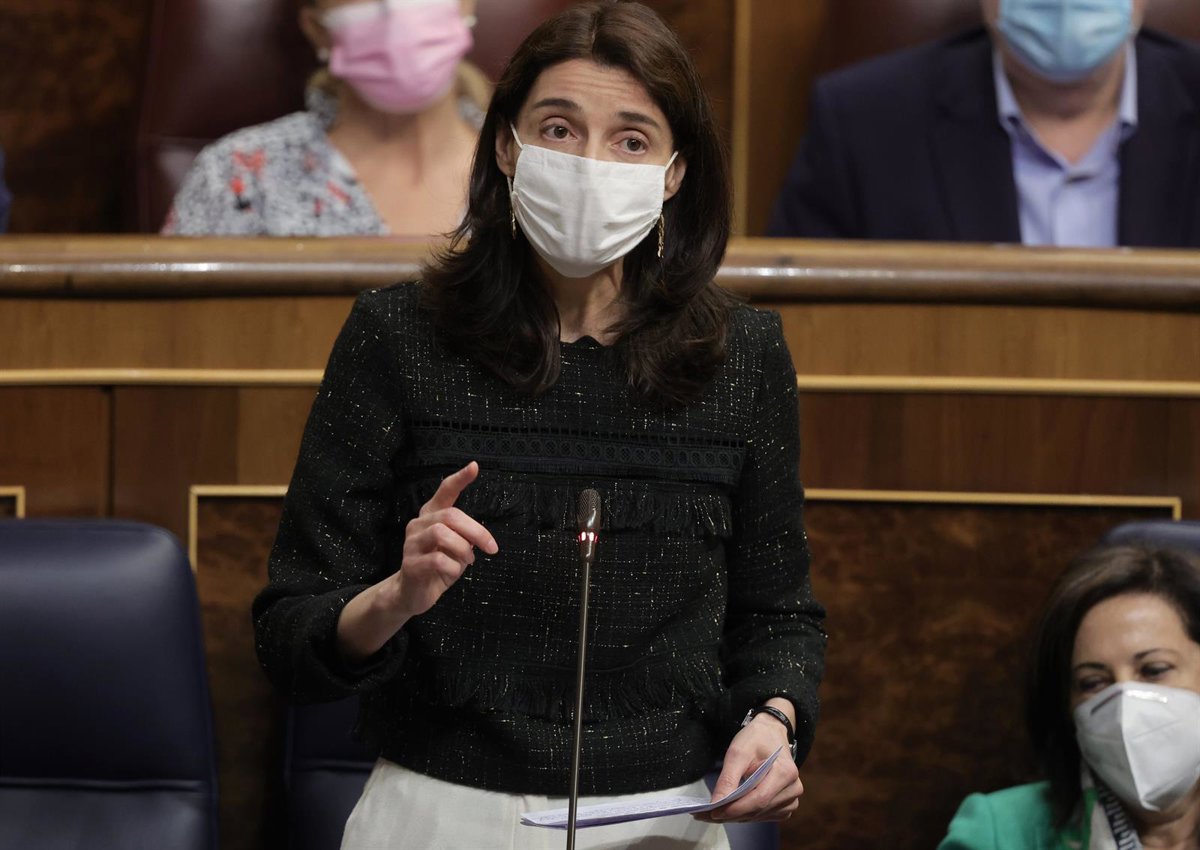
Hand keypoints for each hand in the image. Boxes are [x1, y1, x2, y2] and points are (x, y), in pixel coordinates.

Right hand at [389, 461, 498, 618]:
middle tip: (490, 547)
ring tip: (468, 560)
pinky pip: (437, 560)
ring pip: (441, 534)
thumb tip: (478, 537)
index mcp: (431, 515)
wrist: (412, 593)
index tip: (474, 466)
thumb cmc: (438, 566)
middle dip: (476, 531)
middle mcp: (419, 524)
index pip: (445, 491)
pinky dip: (453, 567)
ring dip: (463, 549)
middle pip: (450, 516)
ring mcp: (411, 543)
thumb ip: (464, 536)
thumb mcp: (456, 548)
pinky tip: (453, 572)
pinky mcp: (410, 564)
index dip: (459, 479)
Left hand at [695, 701, 803, 822]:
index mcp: (785, 772)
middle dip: (731, 814)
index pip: (758, 799)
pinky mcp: (787, 805)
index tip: (713, 812)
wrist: (771, 734)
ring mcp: (792, 798)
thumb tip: (717, 803)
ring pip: (760, 816)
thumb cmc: (756, 739)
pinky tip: (733, 809)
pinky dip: (747, 815)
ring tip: (715, 811)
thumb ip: (728, 778)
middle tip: (706, 815)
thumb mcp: (738, 752)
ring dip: (737, 816)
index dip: (735, 809)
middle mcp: (793, 788)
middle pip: (758, 809)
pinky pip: (764, 816)